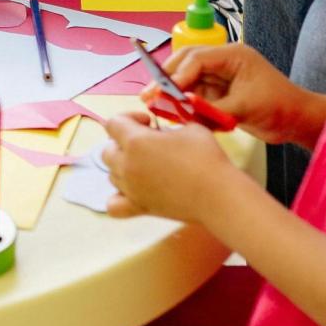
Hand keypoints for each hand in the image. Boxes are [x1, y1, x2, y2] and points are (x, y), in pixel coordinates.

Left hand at [102, 112, 236, 220]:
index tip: (149, 122)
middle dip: (123, 142)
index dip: (129, 118)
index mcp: (135, 141)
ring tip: (146, 167)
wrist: (217, 194)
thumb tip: (162, 134)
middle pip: (107, 150)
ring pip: (111, 174)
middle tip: (148, 144)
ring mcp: (129, 188)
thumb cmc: (205, 156)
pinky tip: (133, 191)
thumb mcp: (189, 128)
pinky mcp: (138, 208)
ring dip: (123, 166)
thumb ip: (168, 126)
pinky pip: (113, 205)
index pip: (113, 123)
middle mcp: (125, 164)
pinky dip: (118, 197)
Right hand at [156, 43, 325, 146]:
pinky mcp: (220, 91)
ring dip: (173, 92)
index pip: (196, 59)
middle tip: (148, 95)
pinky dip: (185, 103)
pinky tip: (174, 113)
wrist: (297, 121)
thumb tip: (183, 106)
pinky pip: (196, 94)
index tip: (162, 92)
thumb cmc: (279, 107)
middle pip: (186, 63)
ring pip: (188, 79)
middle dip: (167, 79)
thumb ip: (212, 107)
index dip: (177, 75)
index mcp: (232, 55)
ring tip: (155, 104)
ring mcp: (221, 76)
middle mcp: (223, 62)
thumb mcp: (245, 108)